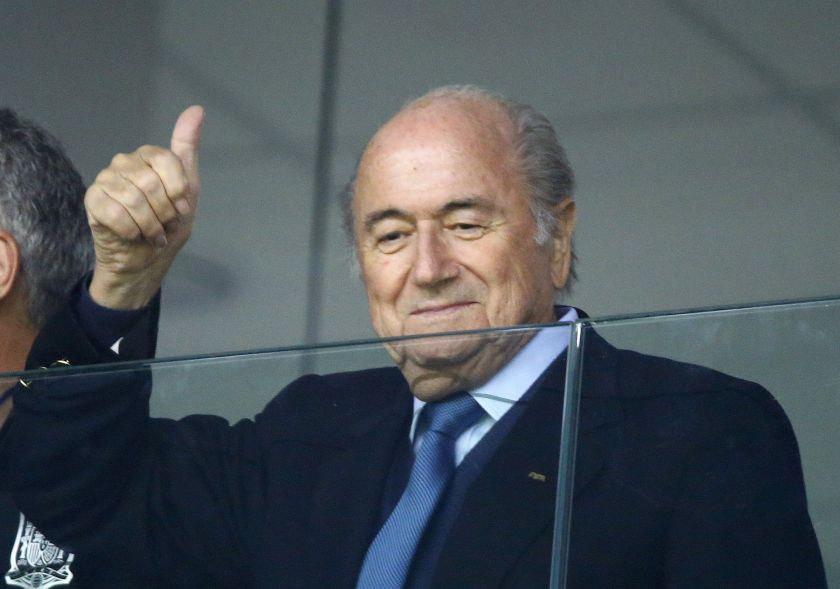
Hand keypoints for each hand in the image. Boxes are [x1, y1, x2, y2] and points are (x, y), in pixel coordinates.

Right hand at [87, 106, 203, 308]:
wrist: (146, 260)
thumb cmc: (168, 225)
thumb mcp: (188, 190)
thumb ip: (188, 150)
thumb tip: (196, 110)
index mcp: (148, 157)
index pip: (167, 161)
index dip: (178, 191)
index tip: (181, 209)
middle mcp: (124, 163)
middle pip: (151, 182)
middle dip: (164, 212)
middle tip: (165, 225)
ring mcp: (105, 180)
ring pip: (134, 199)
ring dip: (150, 225)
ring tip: (152, 233)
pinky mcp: (92, 201)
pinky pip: (114, 213)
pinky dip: (131, 230)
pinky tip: (133, 235)